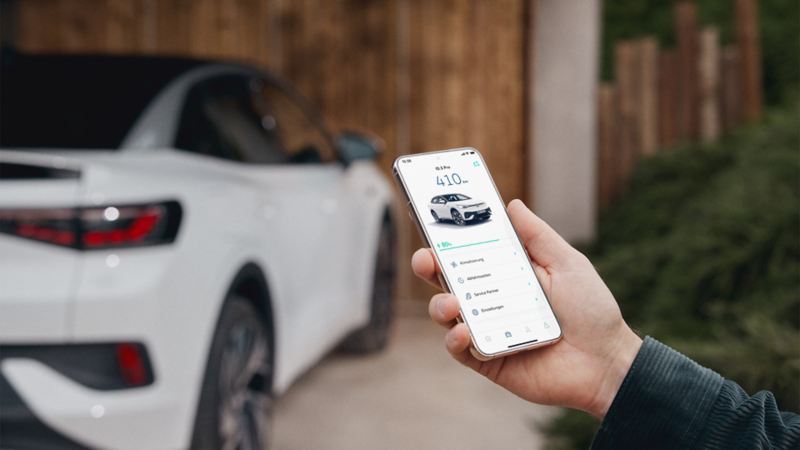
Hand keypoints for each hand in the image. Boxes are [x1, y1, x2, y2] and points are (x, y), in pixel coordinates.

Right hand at [412, 199, 641, 418]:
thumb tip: (512, 204)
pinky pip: (459, 349)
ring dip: (440, 305)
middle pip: (448, 279)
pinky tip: (464, 332)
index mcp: (506, 273)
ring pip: (447, 314)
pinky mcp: (487, 360)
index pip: (468, 252)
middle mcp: (491, 300)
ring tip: (453, 303)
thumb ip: (537, 236)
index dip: (446, 239)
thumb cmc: (592, 311)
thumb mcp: (567, 264)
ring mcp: (487, 330)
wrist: (606, 362)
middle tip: (425, 259)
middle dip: (428, 266)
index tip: (431, 223)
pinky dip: (455, 339)